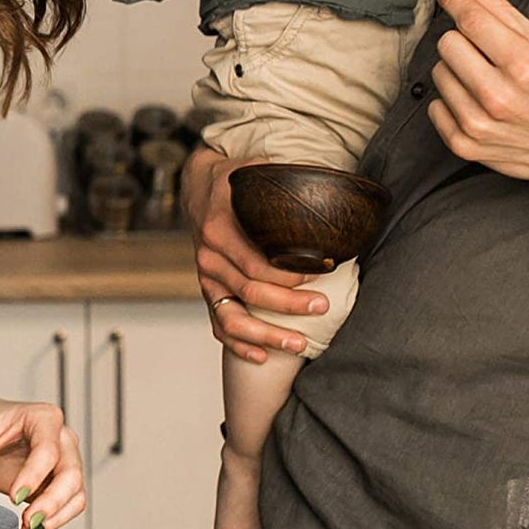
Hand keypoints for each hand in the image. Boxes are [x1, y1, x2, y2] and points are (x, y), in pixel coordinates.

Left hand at [0, 381, 85, 528]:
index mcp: (44, 418)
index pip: (49, 450)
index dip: (34, 475)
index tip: (14, 496)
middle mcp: (61, 440)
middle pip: (71, 475)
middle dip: (52, 503)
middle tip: (28, 521)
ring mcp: (63, 463)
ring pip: (75, 495)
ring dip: (56, 519)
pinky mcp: (56, 485)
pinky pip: (65, 509)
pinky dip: (52, 524)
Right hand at [182, 147, 331, 363]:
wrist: (200, 188)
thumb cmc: (236, 182)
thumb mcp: (255, 171)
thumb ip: (283, 179)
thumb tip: (327, 182)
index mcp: (220, 227)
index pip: (256, 261)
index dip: (290, 274)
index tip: (322, 273)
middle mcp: (209, 256)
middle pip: (250, 291)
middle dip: (289, 305)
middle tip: (322, 307)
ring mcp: (206, 277)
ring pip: (233, 317)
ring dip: (266, 335)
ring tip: (299, 344)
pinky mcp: (208, 291)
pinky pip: (219, 324)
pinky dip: (239, 344)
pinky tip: (260, 356)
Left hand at [428, 0, 528, 188]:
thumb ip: (508, 17)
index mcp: (524, 66)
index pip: (471, 21)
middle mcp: (498, 96)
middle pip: (447, 44)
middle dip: (462, 39)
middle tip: (482, 49)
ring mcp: (478, 124)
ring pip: (438, 73)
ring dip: (457, 70)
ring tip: (485, 80)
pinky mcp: (464, 145)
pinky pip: (434, 106)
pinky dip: (451, 100)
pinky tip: (477, 103)